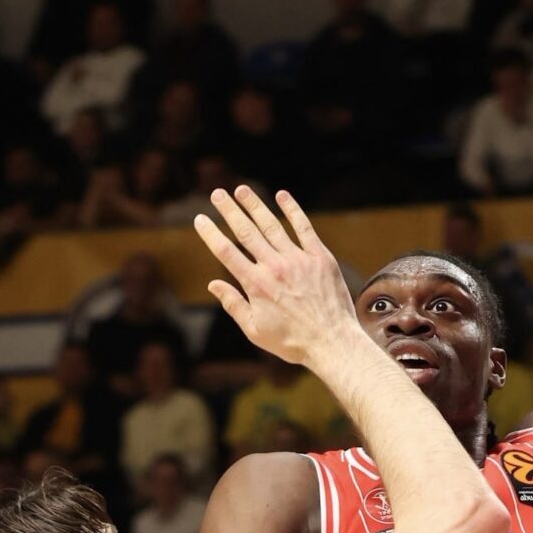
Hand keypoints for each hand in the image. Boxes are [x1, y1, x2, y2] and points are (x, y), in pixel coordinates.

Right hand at [193, 188, 356, 366]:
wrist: (332, 342)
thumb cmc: (292, 342)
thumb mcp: (255, 330)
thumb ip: (233, 304)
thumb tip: (213, 284)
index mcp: (255, 284)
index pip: (226, 252)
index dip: (210, 233)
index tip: (200, 219)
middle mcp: (274, 267)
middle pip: (246, 232)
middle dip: (229, 210)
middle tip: (217, 193)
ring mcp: (298, 259)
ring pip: (271, 225)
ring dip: (254, 205)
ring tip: (241, 190)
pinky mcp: (320, 257)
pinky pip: (304, 228)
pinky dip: (292, 211)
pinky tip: (281, 196)